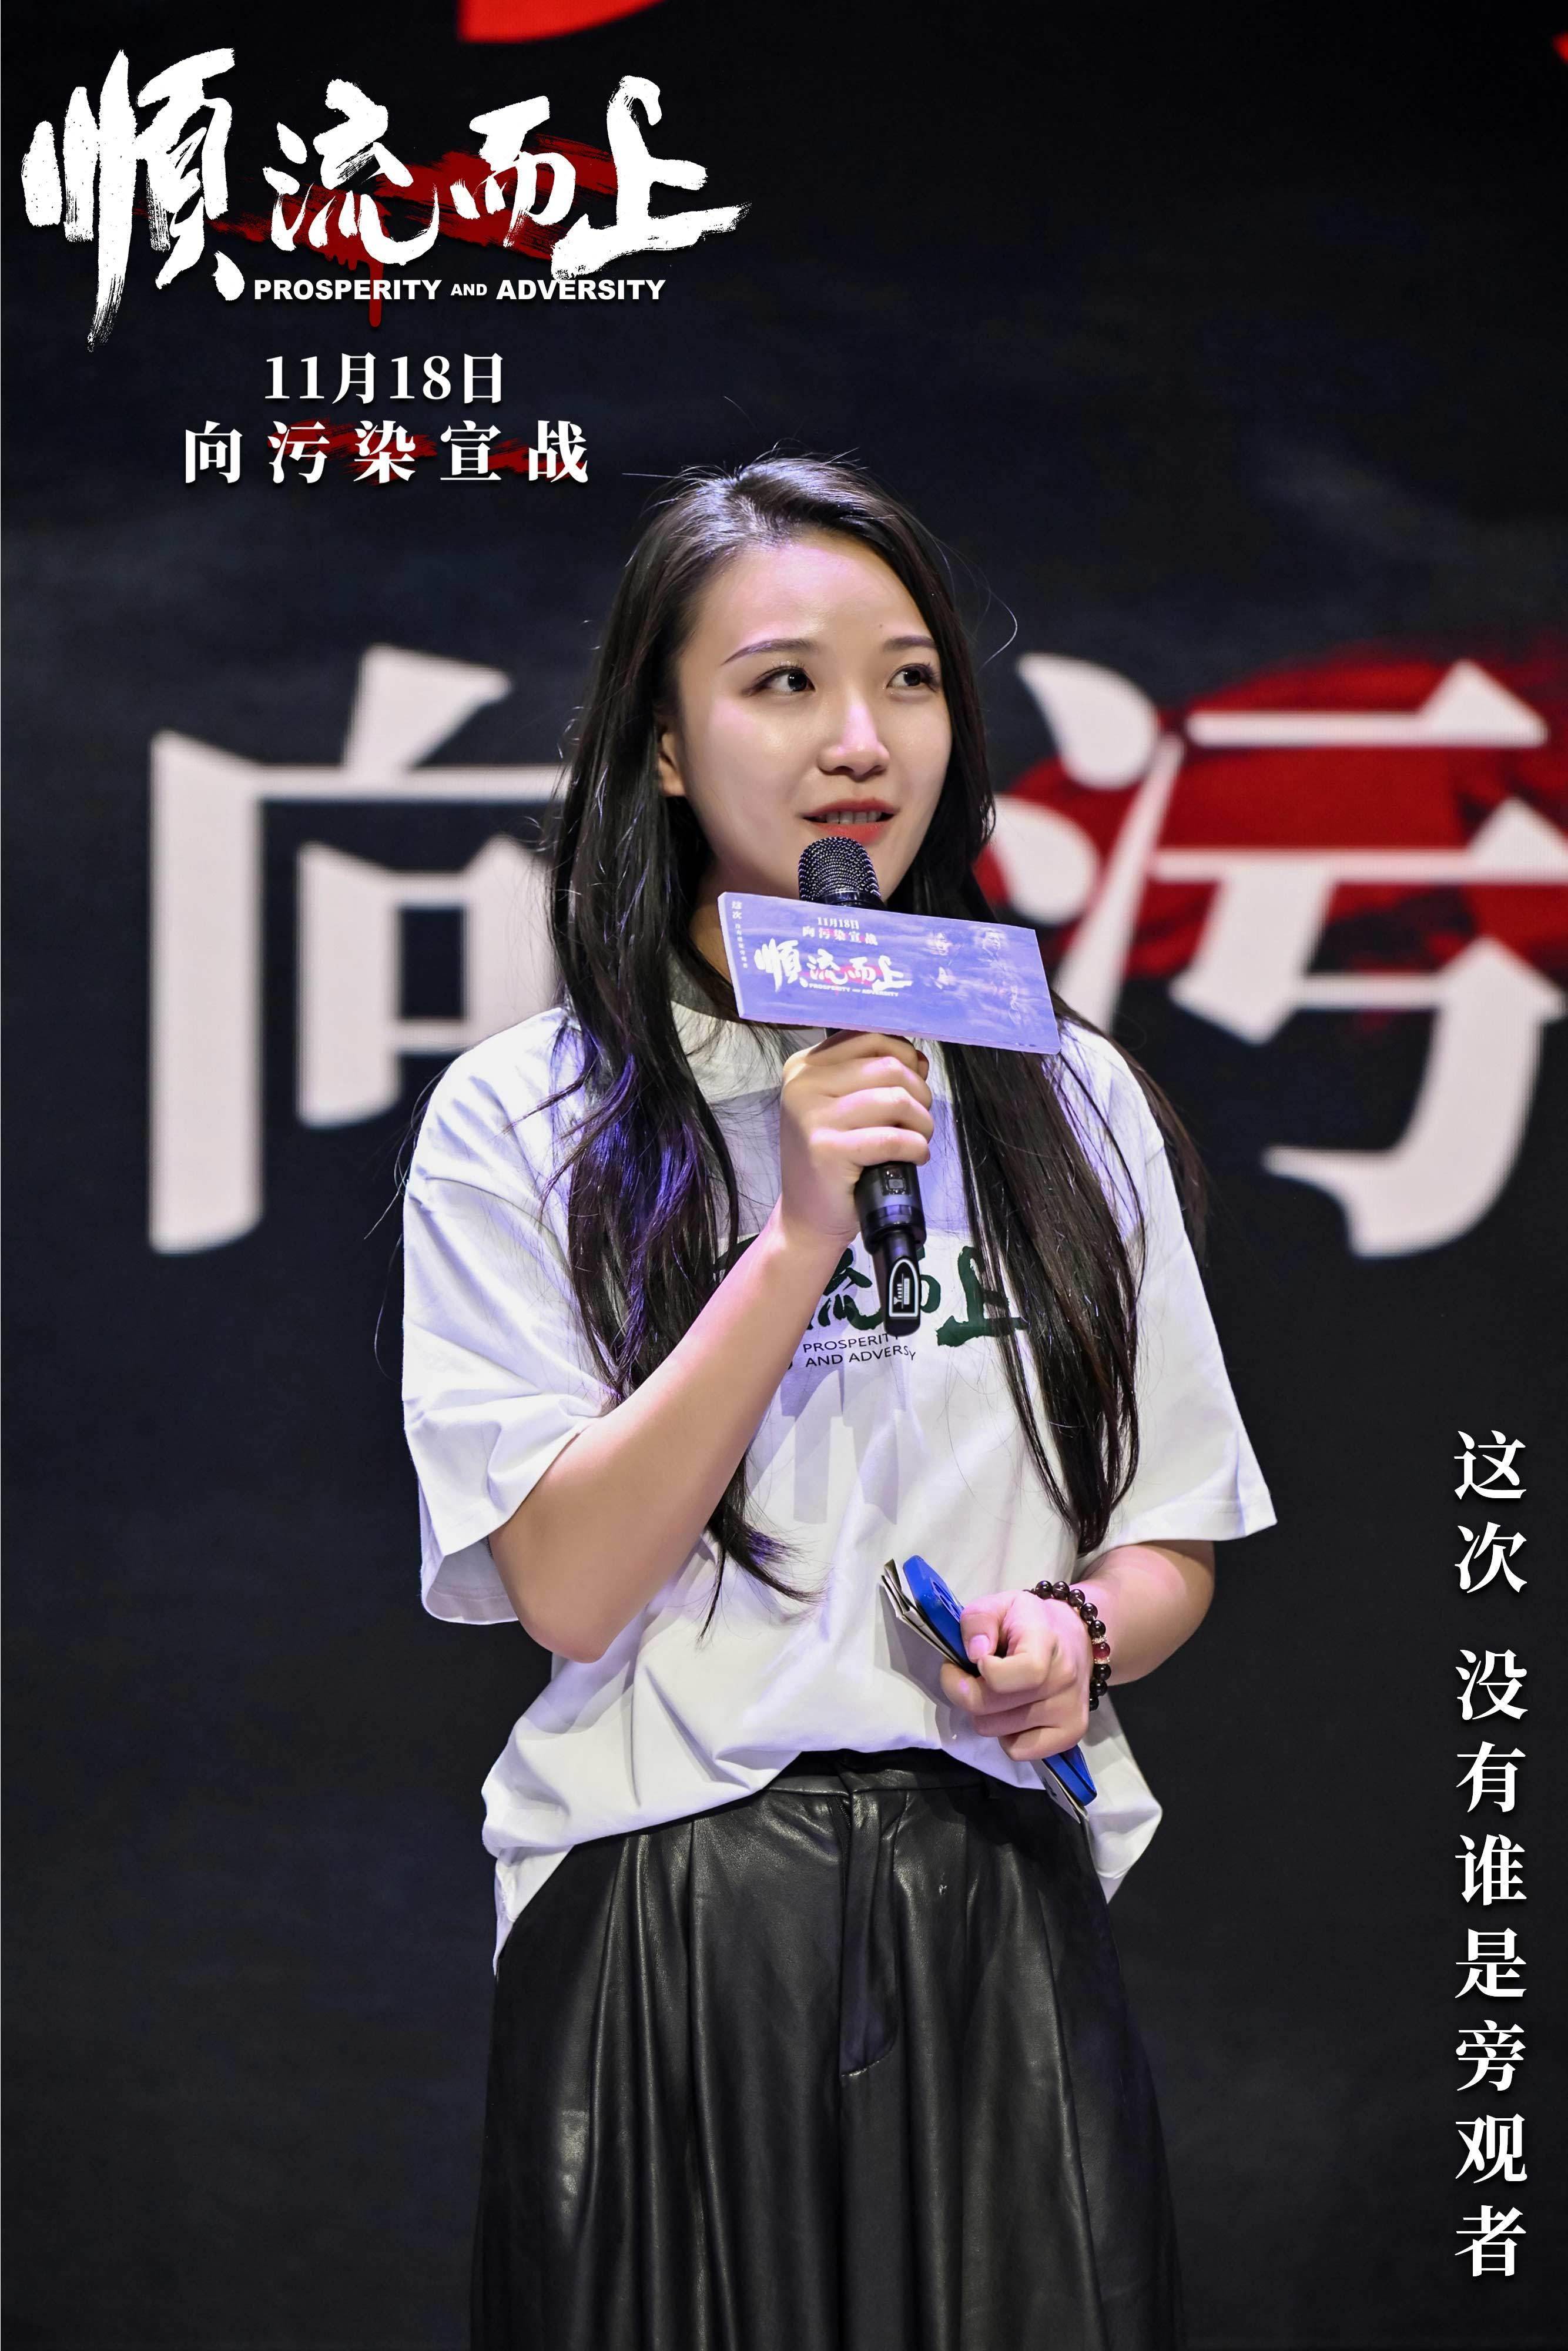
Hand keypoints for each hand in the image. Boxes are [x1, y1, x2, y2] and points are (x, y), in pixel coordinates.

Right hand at [777, 1028, 931, 1246]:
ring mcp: (812, 1117)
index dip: (905, 1057)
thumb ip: (873, 1075)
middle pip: (889, 1067)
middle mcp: (802, 1084)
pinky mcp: (827, 1150)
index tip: (914, 1083)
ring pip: (896, 1099)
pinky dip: (916, 1147)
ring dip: (922, 1122)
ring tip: (918, 1139)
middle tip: (918, 1120)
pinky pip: (893, 1138)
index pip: (871, 1037)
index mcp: (804, 1066)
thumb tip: (918, 1059)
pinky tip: (915, 1157)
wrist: (807, 1217)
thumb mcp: (844, 1106)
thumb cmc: (833, 1160)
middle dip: (919, 1093)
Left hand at [938, 1588, 1091, 1761]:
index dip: (986, 1670)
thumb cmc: (1030, 1621)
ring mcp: (1070, 1712)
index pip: (1022, 1672)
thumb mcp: (999, 1604)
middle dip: (966, 1691)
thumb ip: (979, 1620)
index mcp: (1045, 1642)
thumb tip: (975, 1654)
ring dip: (985, 1713)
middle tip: (969, 1675)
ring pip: (996, 1731)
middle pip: (991, 1707)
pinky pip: (1018, 1751)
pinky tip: (1013, 1712)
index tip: (977, 1658)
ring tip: (996, 1691)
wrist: (1077, 1637)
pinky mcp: (1071, 1736)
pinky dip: (1006, 1735)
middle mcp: (1063, 1680)